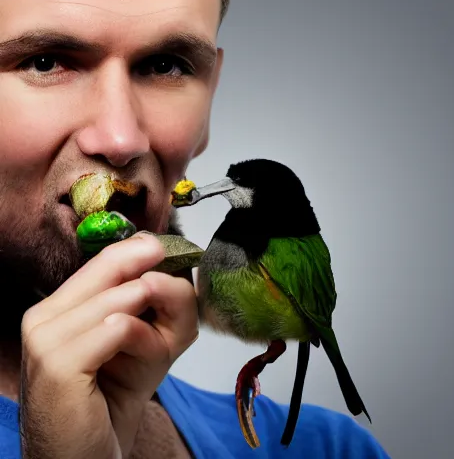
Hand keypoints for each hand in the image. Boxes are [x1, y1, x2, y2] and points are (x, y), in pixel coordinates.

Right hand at [19, 232, 197, 458]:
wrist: (91, 454)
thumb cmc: (118, 395)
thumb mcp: (152, 338)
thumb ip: (165, 302)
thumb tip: (169, 269)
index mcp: (61, 305)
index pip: (105, 257)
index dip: (142, 249)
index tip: (172, 251)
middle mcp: (45, 314)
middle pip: (111, 265)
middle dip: (156, 279)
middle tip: (175, 297)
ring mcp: (45, 337)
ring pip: (119, 298)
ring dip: (154, 322)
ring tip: (157, 349)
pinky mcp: (57, 364)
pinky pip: (116, 328)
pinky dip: (144, 339)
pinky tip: (146, 358)